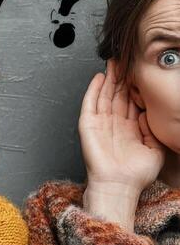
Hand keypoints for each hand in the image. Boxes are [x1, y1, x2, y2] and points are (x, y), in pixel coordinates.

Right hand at [80, 60, 163, 230]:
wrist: (120, 185)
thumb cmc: (136, 174)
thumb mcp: (155, 149)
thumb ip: (152, 130)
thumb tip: (148, 111)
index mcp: (129, 128)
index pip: (131, 101)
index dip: (134, 86)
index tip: (137, 72)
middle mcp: (114, 123)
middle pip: (116, 94)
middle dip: (120, 77)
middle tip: (123, 59)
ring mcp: (100, 123)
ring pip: (104, 95)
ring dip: (108, 78)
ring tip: (112, 62)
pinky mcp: (88, 125)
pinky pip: (90, 103)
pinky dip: (93, 90)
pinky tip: (99, 78)